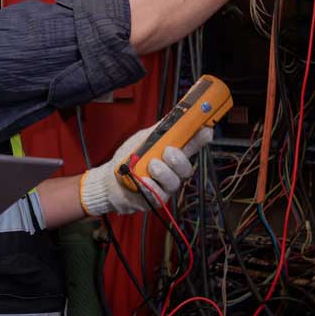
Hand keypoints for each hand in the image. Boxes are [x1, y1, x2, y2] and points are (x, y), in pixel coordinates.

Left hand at [80, 124, 214, 215]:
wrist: (109, 180)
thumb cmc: (127, 159)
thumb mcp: (143, 139)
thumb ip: (159, 130)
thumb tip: (175, 116)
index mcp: (172, 153)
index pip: (192, 145)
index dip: (201, 138)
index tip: (205, 130)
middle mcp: (172, 171)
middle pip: (187, 167)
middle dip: (179, 159)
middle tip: (167, 152)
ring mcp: (165, 186)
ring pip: (174, 181)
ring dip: (163, 172)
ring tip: (151, 166)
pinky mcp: (156, 199)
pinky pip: (160, 194)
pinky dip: (151, 186)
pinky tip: (143, 181)